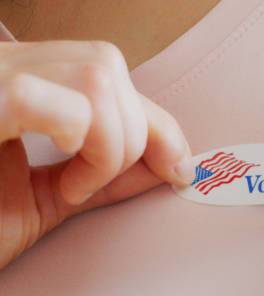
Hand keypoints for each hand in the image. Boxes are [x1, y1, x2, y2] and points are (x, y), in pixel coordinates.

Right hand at [0, 41, 192, 268]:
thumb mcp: (49, 197)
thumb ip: (105, 174)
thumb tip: (169, 164)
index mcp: (14, 82)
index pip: (104, 72)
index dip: (155, 118)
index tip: (181, 166)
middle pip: (107, 64)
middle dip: (137, 132)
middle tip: (100, 183)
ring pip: (96, 74)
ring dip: (110, 143)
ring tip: (73, 185)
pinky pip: (51, 98)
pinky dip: (84, 141)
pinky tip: (63, 177)